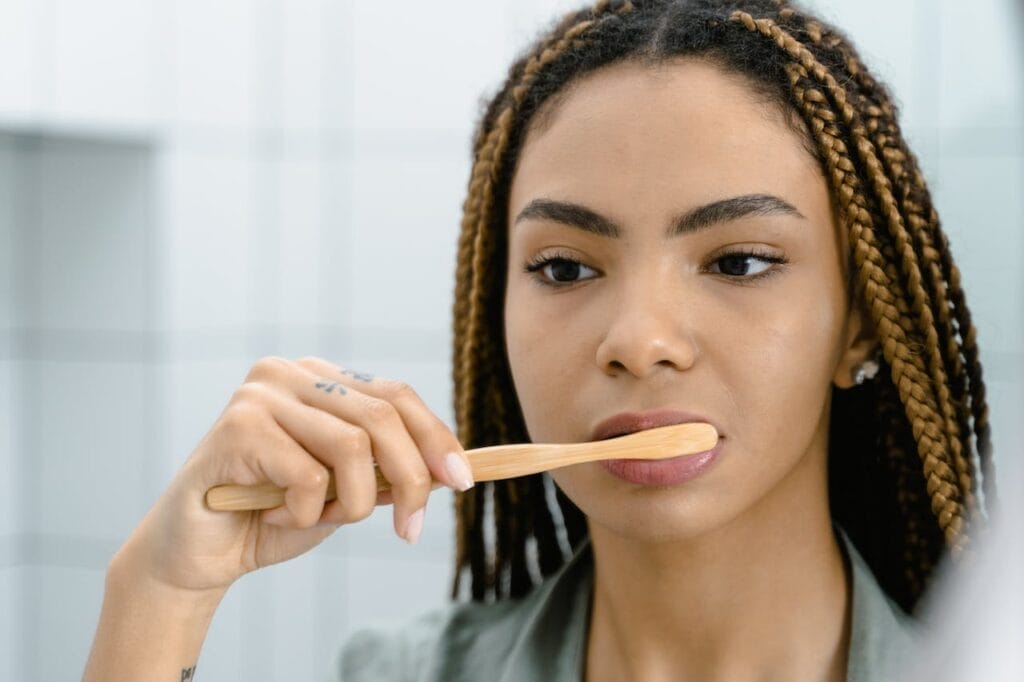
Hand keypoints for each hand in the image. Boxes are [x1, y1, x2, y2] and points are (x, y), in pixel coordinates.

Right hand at [111, 356, 474, 594]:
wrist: (196, 555)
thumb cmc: (273, 517)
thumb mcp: (345, 492)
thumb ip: (386, 471)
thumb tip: (449, 469)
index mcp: (322, 380)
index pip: (397, 395)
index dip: (436, 437)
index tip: (463, 481)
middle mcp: (291, 374)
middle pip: (383, 415)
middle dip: (412, 478)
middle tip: (410, 529)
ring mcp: (261, 395)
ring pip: (352, 447)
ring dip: (354, 503)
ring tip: (320, 521)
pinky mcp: (238, 427)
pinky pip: (308, 476)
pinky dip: (306, 512)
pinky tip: (275, 517)